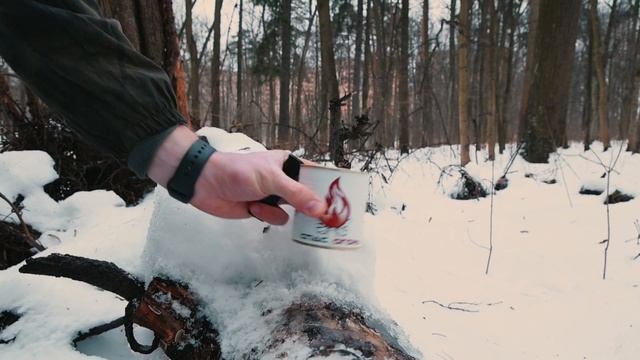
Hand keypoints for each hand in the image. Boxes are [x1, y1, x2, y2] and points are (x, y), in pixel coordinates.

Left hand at [148, 126, 326, 224]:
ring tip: (264, 203)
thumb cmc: (238, 172)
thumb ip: (297, 194)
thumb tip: (320, 209)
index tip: (341, 199)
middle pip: (307, 196)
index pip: (315, 174)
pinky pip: (276, 219)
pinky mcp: (262, 209)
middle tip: (323, 218)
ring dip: (278, 210)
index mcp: (288, 163)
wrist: (206, 184)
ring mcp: (273, 195)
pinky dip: (266, 216)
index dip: (328, 187)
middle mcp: (284, 179)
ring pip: (293, 212)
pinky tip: (253, 208)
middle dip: (310, 207)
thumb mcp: (271, 179)